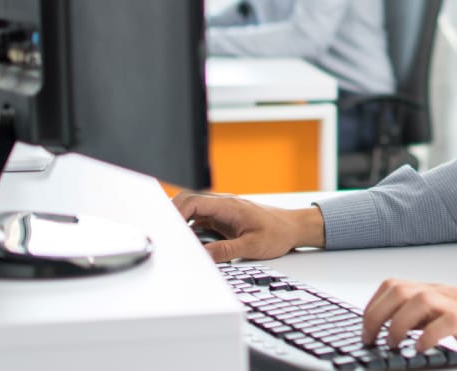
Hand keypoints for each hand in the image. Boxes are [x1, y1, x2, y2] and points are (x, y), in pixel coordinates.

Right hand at [171, 190, 325, 262]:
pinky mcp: (222, 217)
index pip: (194, 201)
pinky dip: (189, 226)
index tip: (167, 228)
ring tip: (172, 237)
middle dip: (172, 214)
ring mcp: (222, 210)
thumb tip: (202, 255)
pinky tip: (186, 240)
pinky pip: (200, 217)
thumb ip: (226, 251)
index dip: (176, 212)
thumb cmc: (278, 233)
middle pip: (188, 200)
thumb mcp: (252, 246)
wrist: (293, 227)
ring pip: (192, 207)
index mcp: (229, 206)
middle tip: (163, 233)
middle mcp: (223, 204)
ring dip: (180, 219)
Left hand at [361, 279, 456, 363]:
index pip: (393, 286)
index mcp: (435, 292)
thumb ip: (424, 318)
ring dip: (398, 324)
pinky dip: (428, 335)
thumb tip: (393, 329)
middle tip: (372, 339)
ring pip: (418, 300)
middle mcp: (444, 294)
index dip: (373, 306)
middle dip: (377, 315)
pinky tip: (422, 348)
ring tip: (394, 344)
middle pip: (399, 290)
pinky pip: (446, 321)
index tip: (366, 329)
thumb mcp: (449, 316)